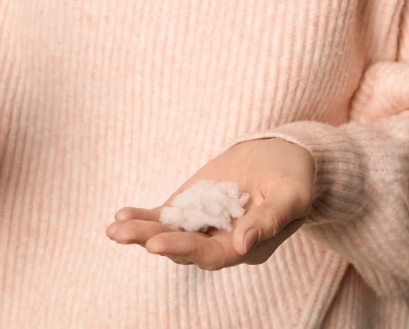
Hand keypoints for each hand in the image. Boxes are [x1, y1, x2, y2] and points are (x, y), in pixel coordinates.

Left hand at [106, 138, 314, 269]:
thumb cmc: (293, 175)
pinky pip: (165, 218)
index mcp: (248, 247)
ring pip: (169, 233)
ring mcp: (203, 225)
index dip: (184, 250)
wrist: (281, 154)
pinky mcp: (191, 208)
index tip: (156, 244)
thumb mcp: (292, 193)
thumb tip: (244, 243)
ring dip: (141, 231)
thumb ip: (271, 218)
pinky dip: (145, 218)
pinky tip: (122, 216)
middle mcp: (222, 241)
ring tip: (114, 228)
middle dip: (152, 240)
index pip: (213, 254)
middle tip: (121, 233)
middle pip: (183, 248)